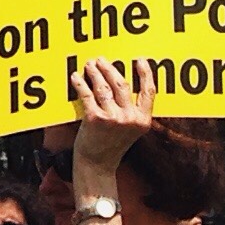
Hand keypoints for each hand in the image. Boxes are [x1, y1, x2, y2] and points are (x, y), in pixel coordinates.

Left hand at [70, 57, 154, 175]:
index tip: (139, 60)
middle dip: (109, 68)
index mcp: (143, 120)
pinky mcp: (95, 119)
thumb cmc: (111, 145)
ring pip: (104, 87)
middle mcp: (130, 119)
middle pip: (122, 84)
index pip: (149, 91)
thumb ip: (132, 110)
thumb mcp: (130, 129)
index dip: (145, 73)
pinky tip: (76, 77)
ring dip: (95, 72)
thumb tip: (123, 81)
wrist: (97, 164)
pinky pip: (87, 95)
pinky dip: (80, 83)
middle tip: (101, 60)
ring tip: (89, 65)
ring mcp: (113, 118)